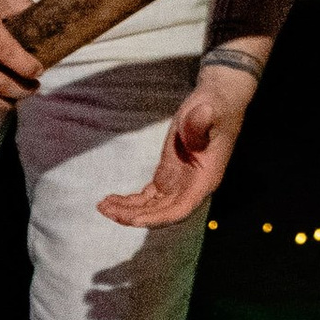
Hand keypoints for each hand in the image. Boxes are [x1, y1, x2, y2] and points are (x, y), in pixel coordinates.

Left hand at [97, 65, 253, 227]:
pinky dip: (130, 201)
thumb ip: (200, 121)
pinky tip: (112, 200)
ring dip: (128, 211)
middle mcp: (191, 187)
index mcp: (204, 179)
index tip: (133, 220)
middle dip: (134, 216)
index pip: (180, 209)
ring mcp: (178, 183)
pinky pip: (147, 196)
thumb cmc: (214, 106)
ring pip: (152, 207)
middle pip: (161, 213)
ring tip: (103, 206)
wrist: (216, 100)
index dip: (157, 218)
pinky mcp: (167, 175)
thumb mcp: (208, 111)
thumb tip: (198, 119)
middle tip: (107, 210)